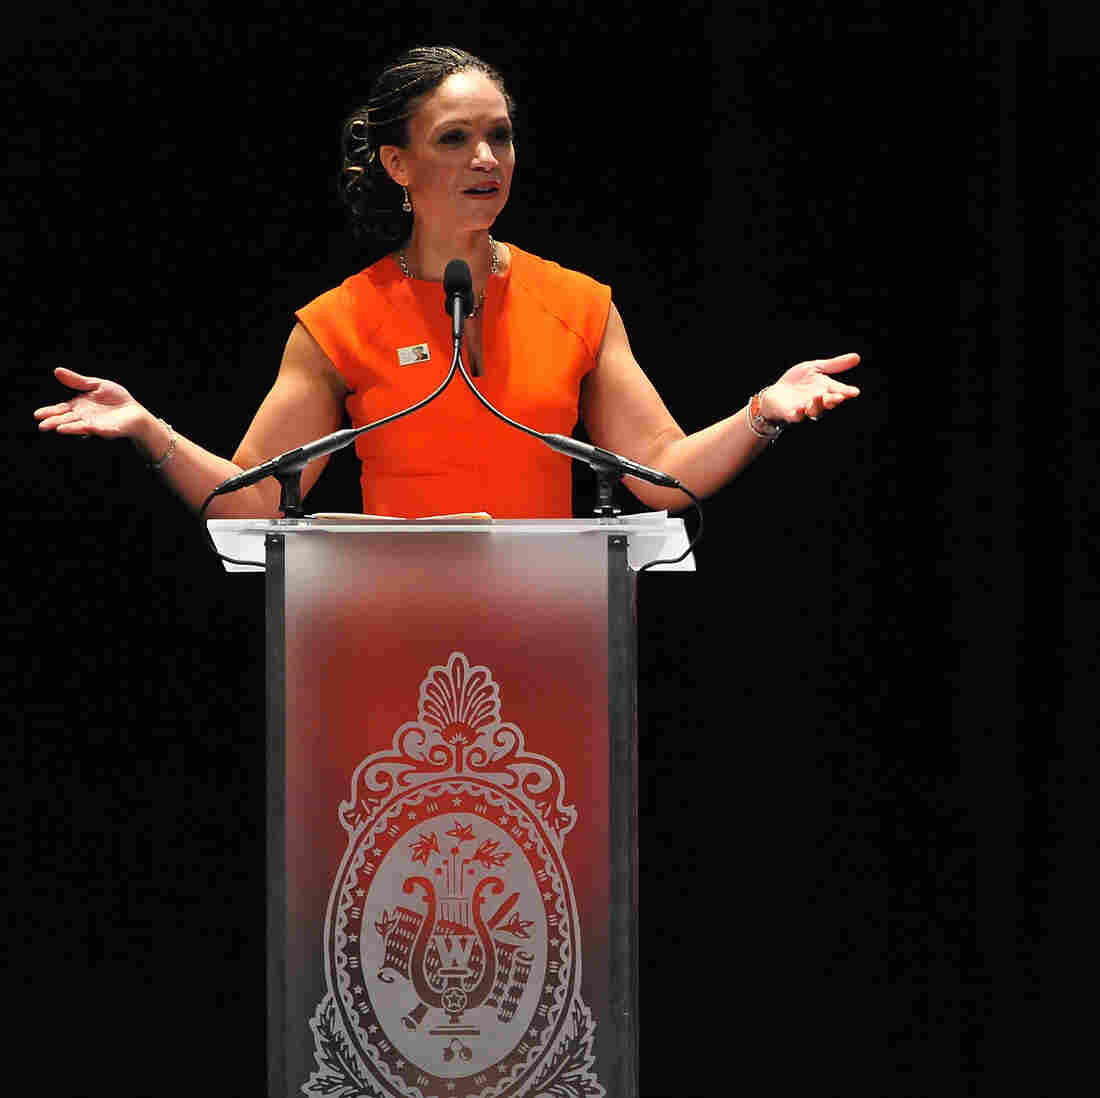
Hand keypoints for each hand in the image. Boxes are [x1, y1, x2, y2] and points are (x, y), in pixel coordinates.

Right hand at [34, 367, 149, 439]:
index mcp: (79, 406)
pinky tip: (86, 429)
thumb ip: (77, 381)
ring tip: (58, 429)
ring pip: (80, 426)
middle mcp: (84, 417)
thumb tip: (57, 370)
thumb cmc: (116, 399)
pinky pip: (100, 430)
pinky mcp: (108, 430)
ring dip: (70, 428)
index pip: (61, 409)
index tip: (37, 415)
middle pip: (67, 420)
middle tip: (42, 426)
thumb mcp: (96, 385)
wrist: (134, 411)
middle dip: (55, 422)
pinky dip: (93, 430)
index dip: (49, 412)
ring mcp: (95, 424)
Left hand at [759, 353, 861, 423]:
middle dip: (834, 399)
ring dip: (817, 405)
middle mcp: (817, 401)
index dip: (847, 392)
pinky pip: (796, 416)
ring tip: (819, 397)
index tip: (855, 392)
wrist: (776, 393)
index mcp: (825, 390)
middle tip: (840, 396)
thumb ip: (834, 365)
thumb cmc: (797, 382)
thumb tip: (857, 357)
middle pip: (828, 402)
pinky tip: (801, 410)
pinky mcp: (790, 414)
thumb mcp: (815, 368)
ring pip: (814, 411)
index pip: (839, 391)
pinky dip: (798, 414)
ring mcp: (804, 408)